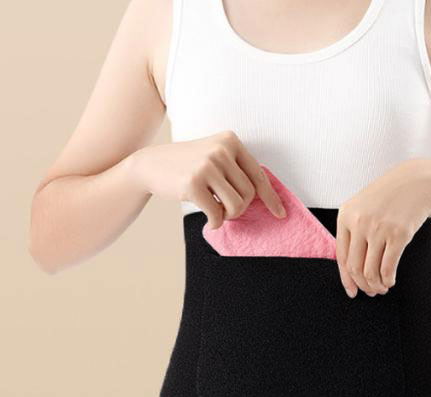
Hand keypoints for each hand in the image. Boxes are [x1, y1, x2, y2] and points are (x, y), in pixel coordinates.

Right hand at [130, 130, 285, 228]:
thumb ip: (237, 170)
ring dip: (229, 216)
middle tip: (226, 210)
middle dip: (240, 209)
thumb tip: (264, 197)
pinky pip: (217, 213)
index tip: (280, 214)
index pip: (258, 175)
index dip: (271, 198)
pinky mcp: (193, 183)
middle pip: (249, 194)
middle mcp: (221, 150)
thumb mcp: (214, 156)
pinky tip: (208, 220)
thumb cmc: (187, 166)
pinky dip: (215, 222)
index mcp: (230, 140)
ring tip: (217, 213)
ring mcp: (207, 165)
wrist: (150, 164)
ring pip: (236, 205)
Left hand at [336, 158, 430, 297]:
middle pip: (355, 267)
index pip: (341, 257)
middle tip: (371, 292)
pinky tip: (390, 281)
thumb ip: (352, 231)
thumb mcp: (362, 207)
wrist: (418, 181)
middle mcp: (359, 223)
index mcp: (345, 216)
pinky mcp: (398, 234)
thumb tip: (351, 270)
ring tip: (382, 288)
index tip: (352, 291)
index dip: (346, 279)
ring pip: (371, 270)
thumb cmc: (389, 197)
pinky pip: (388, 267)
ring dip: (376, 285)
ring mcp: (378, 228)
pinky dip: (388, 279)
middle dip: (363, 285)